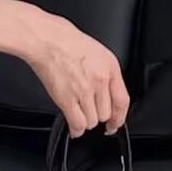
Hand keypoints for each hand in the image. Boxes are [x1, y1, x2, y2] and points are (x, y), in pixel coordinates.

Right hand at [20, 9, 129, 136]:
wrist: (49, 41)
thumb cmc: (68, 43)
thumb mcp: (98, 54)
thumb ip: (105, 74)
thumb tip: (106, 95)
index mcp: (110, 68)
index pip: (122, 101)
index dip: (119, 118)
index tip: (114, 124)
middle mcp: (100, 81)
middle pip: (105, 114)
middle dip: (97, 116)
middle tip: (89, 113)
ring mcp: (84, 91)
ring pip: (92, 121)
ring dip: (85, 122)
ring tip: (78, 115)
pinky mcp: (67, 99)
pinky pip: (78, 124)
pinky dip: (76, 130)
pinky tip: (74, 127)